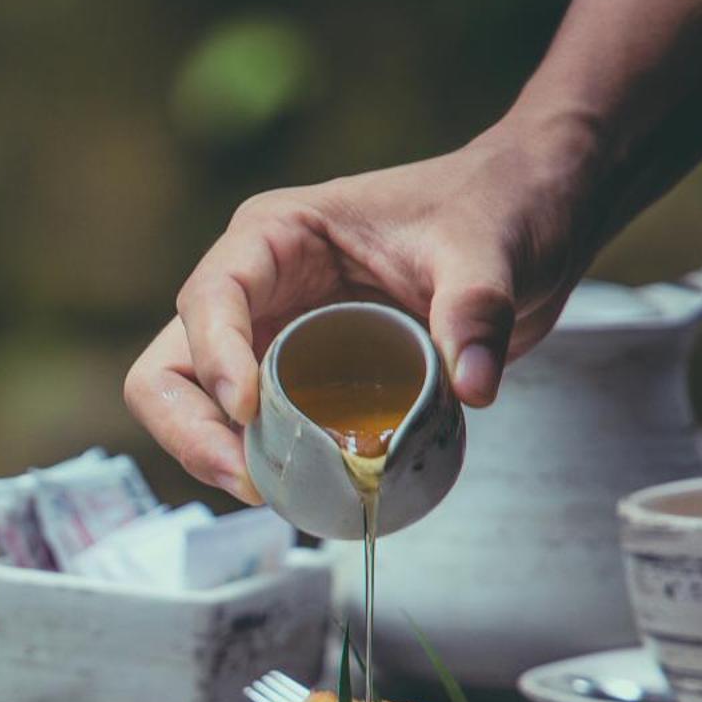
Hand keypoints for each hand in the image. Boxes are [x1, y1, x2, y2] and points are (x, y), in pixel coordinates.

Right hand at [124, 119, 600, 501]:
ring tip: (271, 494)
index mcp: (277, 235)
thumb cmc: (497, 207)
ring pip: (193, 408)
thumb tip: (471, 386)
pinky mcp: (295, 381)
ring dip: (214, 457)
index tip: (251, 409)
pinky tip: (299, 493)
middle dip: (191, 429)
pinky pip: (249, 433)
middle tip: (246, 478)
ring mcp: (267, 338)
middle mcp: (255, 288)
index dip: (216, 355)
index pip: (212, 296)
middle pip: (171, 367)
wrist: (531, 222)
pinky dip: (258, 467)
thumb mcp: (490, 250)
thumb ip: (478, 309)